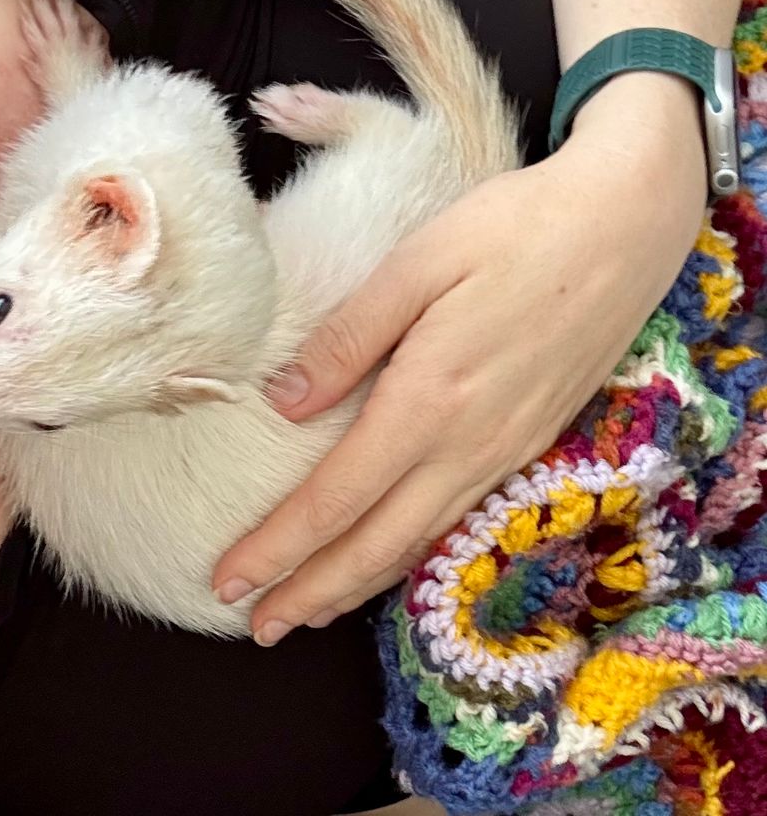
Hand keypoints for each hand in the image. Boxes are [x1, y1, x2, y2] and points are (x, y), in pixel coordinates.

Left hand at [213, 75, 707, 646]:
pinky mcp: (530, 442)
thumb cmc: (516, 230)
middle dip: (310, 593)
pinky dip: (408, 555)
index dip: (276, 548)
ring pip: (419, 544)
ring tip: (309, 612)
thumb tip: (283, 402)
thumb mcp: (418, 264)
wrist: (627, 226)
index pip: (334, 500)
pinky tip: (387, 556)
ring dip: (357, 585)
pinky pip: (455, 519)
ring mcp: (506, 451)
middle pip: (375, 546)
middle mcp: (468, 445)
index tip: (226, 580)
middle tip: (257, 626)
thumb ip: (348, 338)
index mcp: (427, 400)